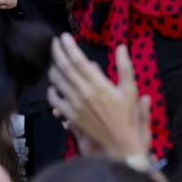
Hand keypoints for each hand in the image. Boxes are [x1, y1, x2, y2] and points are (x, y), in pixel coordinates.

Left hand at [47, 38, 150, 160]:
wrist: (120, 144)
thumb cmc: (127, 116)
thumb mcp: (130, 90)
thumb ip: (125, 68)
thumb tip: (121, 47)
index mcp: (98, 85)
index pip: (78, 61)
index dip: (69, 47)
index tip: (63, 37)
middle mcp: (84, 93)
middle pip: (64, 67)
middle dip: (57, 52)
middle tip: (55, 42)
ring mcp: (75, 105)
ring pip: (57, 81)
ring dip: (54, 68)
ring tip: (56, 60)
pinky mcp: (70, 116)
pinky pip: (55, 100)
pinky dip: (52, 90)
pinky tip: (54, 85)